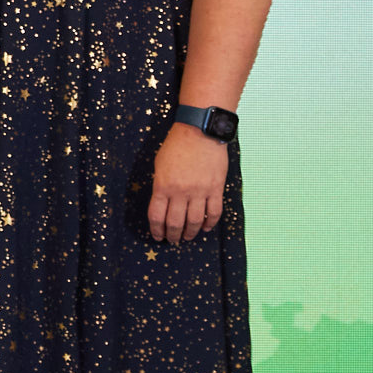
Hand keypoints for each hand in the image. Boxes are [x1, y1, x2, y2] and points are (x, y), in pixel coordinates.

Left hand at [147, 122, 229, 242]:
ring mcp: (200, 192)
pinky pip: (213, 213)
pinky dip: (209, 224)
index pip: (157, 216)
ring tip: (187, 238)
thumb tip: (162, 204)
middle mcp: (180, 192)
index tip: (158, 237)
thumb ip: (160, 186)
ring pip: (194, 221)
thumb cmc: (176, 145)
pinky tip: (204, 228)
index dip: (156, 230)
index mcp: (162, 186)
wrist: (200, 132)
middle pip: (175, 223)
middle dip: (172, 235)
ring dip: (190, 233)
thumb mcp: (159, 165)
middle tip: (173, 241)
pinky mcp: (216, 189)